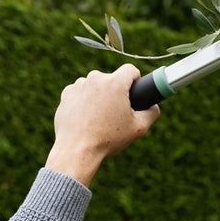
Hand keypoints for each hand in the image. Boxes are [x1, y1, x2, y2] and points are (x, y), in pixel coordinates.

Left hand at [45, 65, 158, 185]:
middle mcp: (95, 79)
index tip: (134, 91)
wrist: (77, 150)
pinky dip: (84, 101)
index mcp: (115, 83)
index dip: (135, 80)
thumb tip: (153, 105)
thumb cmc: (108, 139)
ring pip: (95, 85)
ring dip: (99, 96)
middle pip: (112, 79)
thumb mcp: (139, 128)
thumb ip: (152, 112)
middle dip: (116, 92)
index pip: (130, 70)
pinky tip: (86, 117)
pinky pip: (81, 92)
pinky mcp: (67, 94)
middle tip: (116, 112)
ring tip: (99, 117)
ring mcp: (79, 85)